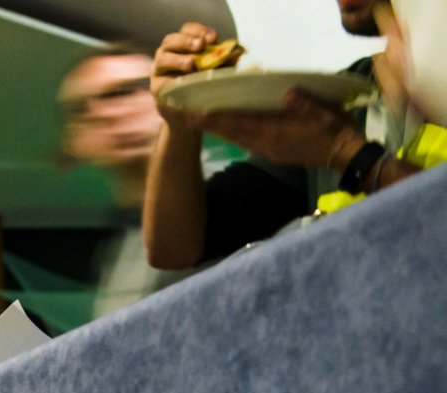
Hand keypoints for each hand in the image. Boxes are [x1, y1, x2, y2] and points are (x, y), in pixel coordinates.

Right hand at [152, 23, 220, 126]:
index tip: (213, 38)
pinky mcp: (156, 88)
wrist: (192, 114)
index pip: (187, 30)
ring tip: (191, 64)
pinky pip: (161, 82)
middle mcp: (167, 54)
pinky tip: (183, 82)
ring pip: (163, 58)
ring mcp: (159, 71)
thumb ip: (223, 59)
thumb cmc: (204, 86)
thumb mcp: (216, 69)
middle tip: (201, 45)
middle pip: (171, 40)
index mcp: (182, 45)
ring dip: (178, 59)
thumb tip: (238, 52)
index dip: (199, 30)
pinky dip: (172, 80)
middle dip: (187, 41)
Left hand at [190, 91, 363, 169]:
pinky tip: (226, 132)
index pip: (243, 124)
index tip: (200, 114)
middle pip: (234, 133)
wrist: (345, 156)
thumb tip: (288, 93)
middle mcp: (268, 144)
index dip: (221, 119)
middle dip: (212, 126)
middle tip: (189, 119)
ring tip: (201, 124)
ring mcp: (270, 151)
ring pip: (238, 140)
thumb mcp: (326, 113)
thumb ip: (306, 104)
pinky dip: (234, 136)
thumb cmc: (337, 131)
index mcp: (278, 133)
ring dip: (220, 132)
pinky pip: (247, 144)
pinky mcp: (274, 153)